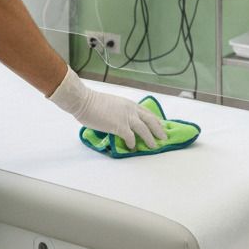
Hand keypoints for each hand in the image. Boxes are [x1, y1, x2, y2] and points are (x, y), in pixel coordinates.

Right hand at [48, 66, 165, 149]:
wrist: (84, 101)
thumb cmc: (93, 102)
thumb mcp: (112, 104)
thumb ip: (120, 111)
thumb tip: (121, 122)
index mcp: (129, 104)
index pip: (147, 112)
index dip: (155, 120)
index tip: (160, 126)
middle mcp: (130, 109)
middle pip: (151, 120)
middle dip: (159, 129)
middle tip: (164, 137)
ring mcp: (126, 118)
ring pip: (144, 129)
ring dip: (150, 139)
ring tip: (153, 146)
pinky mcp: (119, 126)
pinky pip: (130, 137)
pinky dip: (133, 143)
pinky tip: (132, 147)